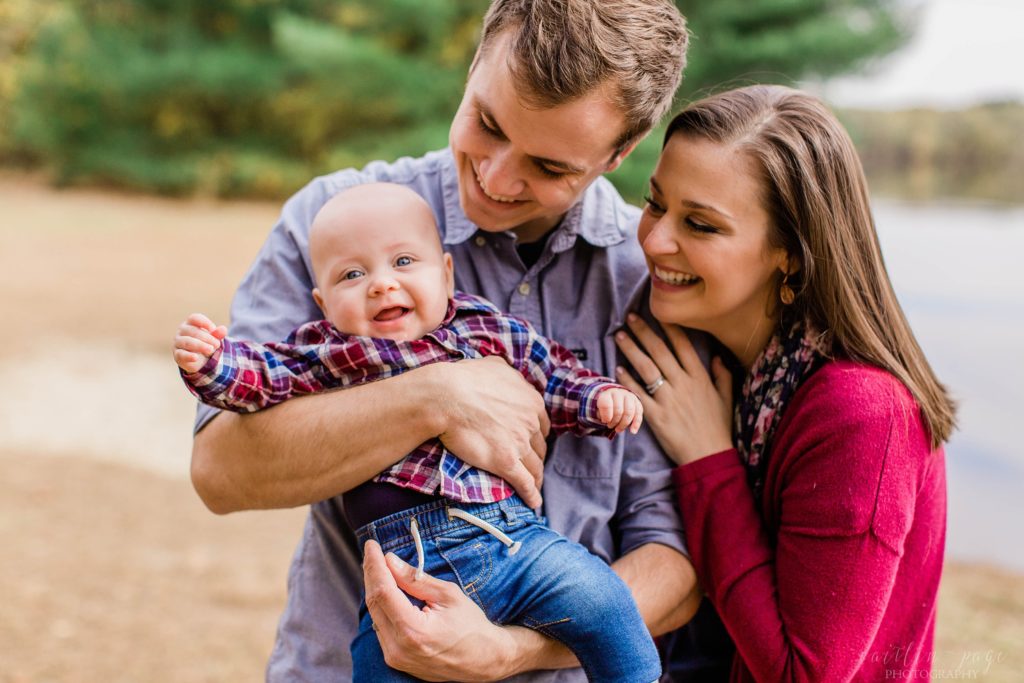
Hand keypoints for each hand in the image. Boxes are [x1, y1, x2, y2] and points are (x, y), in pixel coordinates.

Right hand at [173, 313, 226, 373]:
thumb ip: (218, 334)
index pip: (194, 318)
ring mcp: (178, 342)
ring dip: (200, 346)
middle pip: (192, 331)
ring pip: (187, 342)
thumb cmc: (206, 344)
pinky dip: (189, 356)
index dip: (204, 322)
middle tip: (217, 344)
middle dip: (207, 337)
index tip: (213, 329)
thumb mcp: (213, 338)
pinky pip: (181, 354)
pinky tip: (195, 357)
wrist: (200, 360)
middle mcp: (182, 331)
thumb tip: (223, 329)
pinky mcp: (177, 354)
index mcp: (190, 323)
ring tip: (211, 350)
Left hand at [362, 540, 523, 681]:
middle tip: (373, 552)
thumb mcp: (448, 594)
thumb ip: (416, 578)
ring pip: (374, 615)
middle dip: (372, 574)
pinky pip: (380, 627)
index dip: (375, 566)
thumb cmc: (471, 626)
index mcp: (413, 630)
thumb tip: (390, 561)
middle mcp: (398, 647)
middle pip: (373, 603)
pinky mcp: (395, 660)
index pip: (383, 591)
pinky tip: (387, 592)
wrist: (483, 660)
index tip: (372, 546)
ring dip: (375, 590)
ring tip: (380, 569)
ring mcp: (395, 657)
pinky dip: (382, 607)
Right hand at [433, 356, 549, 507]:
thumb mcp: (492, 365)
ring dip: (536, 477)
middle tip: (532, 463)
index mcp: (530, 400)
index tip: (532, 441)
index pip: (541, 423)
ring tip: (534, 486)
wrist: (446, 396)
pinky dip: (531, 494)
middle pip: (540, 445)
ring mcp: (520, 442)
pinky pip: (525, 482)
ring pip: (535, 466)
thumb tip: (504, 370)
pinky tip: (533, 503)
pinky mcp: (506, 461)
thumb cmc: (464, 379)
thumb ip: (505, 370)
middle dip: (537, 455)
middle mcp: (530, 422)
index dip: (536, 434)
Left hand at [596, 387, 643, 433]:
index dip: (606, 416)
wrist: (615, 398)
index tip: (605, 421)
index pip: (606, 405)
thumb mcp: (599, 409)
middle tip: (610, 426)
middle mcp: (619, 393)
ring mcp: (629, 397)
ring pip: (629, 412)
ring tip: (618, 429)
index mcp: (607, 394)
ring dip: (624, 424)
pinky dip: (636, 424)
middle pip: (618, 410)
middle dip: (614, 421)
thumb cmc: (606, 407)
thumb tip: (607, 420)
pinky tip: (633, 431)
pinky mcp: (637, 402)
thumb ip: (601, 414)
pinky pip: (638, 413)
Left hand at [614, 314, 732, 464]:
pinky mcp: (655, 416)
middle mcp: (683, 384)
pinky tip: (617, 369)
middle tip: (630, 317)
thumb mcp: (727, 399)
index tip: (658, 312)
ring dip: (631, 350)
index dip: (670, 327)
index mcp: (700, 378)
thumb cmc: (719, 428)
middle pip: (660, 351)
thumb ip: (722, 375)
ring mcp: (668, 399)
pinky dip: (627, 381)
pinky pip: (637, 394)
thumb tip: (717, 357)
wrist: (709, 457)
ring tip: (619, 336)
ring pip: (646, 368)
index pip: (683, 346)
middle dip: (644, 332)